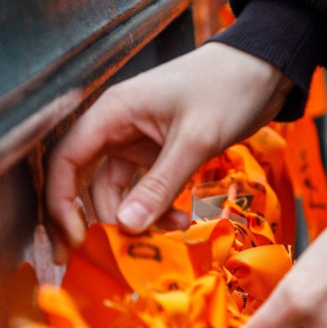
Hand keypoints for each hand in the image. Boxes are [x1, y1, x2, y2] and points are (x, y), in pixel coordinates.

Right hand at [46, 43, 292, 253]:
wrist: (264, 70)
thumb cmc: (228, 87)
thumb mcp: (195, 139)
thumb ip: (160, 184)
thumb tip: (126, 227)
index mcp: (112, 112)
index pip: (66, 160)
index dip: (62, 202)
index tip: (77, 239)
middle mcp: (116, 128)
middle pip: (84, 181)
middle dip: (92, 220)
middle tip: (99, 257)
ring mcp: (136, 141)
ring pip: (117, 191)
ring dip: (135, 219)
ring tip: (165, 237)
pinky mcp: (157, 153)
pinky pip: (144, 190)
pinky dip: (156, 210)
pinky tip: (179, 222)